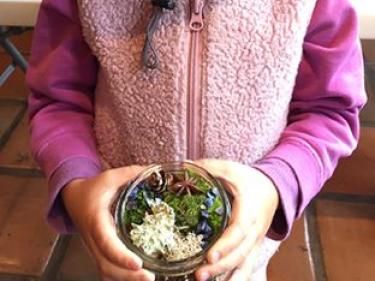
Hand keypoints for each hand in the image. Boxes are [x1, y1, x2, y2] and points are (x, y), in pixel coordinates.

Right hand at [62, 166, 154, 280]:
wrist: (72, 198)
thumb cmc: (92, 189)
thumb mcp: (108, 178)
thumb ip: (130, 174)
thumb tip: (155, 170)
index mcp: (96, 220)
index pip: (106, 242)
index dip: (120, 255)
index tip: (137, 263)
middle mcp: (93, 239)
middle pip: (106, 265)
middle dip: (127, 276)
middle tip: (149, 278)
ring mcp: (94, 249)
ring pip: (106, 272)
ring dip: (125, 280)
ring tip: (147, 280)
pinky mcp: (99, 253)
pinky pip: (107, 272)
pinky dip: (121, 279)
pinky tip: (137, 279)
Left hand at [194, 159, 278, 280]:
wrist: (271, 189)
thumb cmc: (249, 180)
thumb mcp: (230, 168)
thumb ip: (208, 168)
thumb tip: (181, 168)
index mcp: (249, 210)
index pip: (239, 231)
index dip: (225, 245)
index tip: (209, 256)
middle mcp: (254, 230)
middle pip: (240, 254)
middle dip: (220, 267)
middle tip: (198, 275)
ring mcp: (254, 242)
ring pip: (244, 265)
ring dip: (226, 277)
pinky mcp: (251, 248)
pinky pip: (245, 267)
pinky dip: (235, 279)